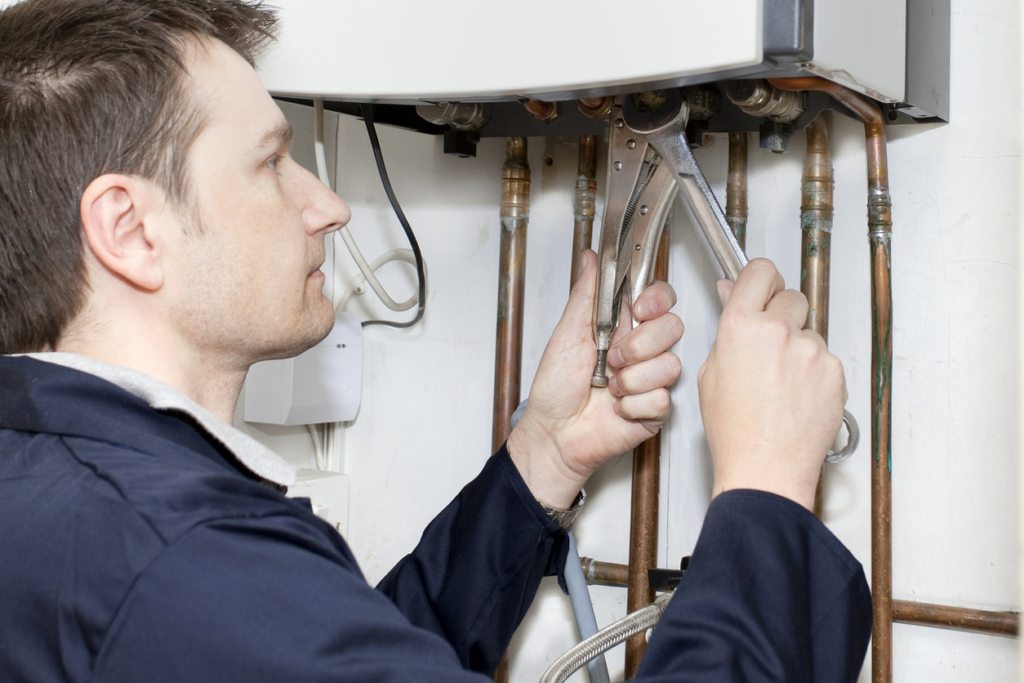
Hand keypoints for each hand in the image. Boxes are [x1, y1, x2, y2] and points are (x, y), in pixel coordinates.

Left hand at [508, 250, 682, 507]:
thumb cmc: (555, 387)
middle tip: (611, 358)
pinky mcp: (656, 410)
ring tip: (610, 388)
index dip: (657, 299)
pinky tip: (617, 409)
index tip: (638, 308)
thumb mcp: (567, 333)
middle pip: (673, 327)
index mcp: (623, 326)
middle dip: (639, 344)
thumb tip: (591, 258)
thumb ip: (585, 294)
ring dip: (632, 379)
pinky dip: (633, 405)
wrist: (554, 432)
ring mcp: (651, 380)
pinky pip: (661, 399)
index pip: (661, 298)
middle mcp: (643, 350)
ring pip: (670, 365)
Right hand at [698, 258, 845, 510]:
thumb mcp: (711, 374)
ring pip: (809, 331)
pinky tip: (797, 397)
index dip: (760, 279)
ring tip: (781, 384)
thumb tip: (735, 299)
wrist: (767, 469)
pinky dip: (814, 373)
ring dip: (798, 348)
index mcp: (741, 327)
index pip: (759, 271)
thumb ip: (728, 330)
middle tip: (770, 344)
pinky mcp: (835, 371)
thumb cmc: (735, 431)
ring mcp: (812, 351)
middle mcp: (779, 331)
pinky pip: (825, 359)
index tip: (761, 287)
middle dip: (781, 314)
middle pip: (791, 296)